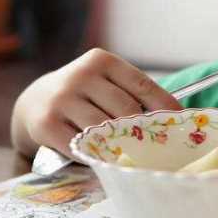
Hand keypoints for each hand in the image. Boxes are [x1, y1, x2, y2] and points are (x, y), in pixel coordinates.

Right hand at [11, 48, 181, 157]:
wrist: (36, 100)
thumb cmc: (85, 94)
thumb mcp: (105, 82)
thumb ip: (131, 94)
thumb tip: (171, 118)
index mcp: (102, 60)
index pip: (142, 85)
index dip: (164, 106)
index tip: (181, 121)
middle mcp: (81, 75)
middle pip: (126, 109)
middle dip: (143, 129)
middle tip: (158, 145)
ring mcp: (62, 98)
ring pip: (104, 129)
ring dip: (121, 144)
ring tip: (133, 154)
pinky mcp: (47, 123)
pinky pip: (81, 145)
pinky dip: (95, 153)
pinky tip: (103, 157)